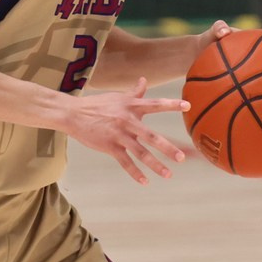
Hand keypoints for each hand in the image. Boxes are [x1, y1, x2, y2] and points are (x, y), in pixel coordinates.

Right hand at [62, 76, 188, 184]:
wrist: (73, 114)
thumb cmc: (97, 104)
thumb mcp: (117, 97)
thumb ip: (134, 92)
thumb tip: (145, 80)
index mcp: (131, 106)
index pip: (155, 104)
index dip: (171, 105)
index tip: (188, 106)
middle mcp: (127, 121)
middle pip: (151, 136)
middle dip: (167, 148)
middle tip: (180, 158)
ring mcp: (118, 135)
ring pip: (140, 153)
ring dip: (155, 165)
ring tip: (168, 174)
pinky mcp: (109, 147)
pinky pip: (125, 162)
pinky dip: (135, 173)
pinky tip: (145, 181)